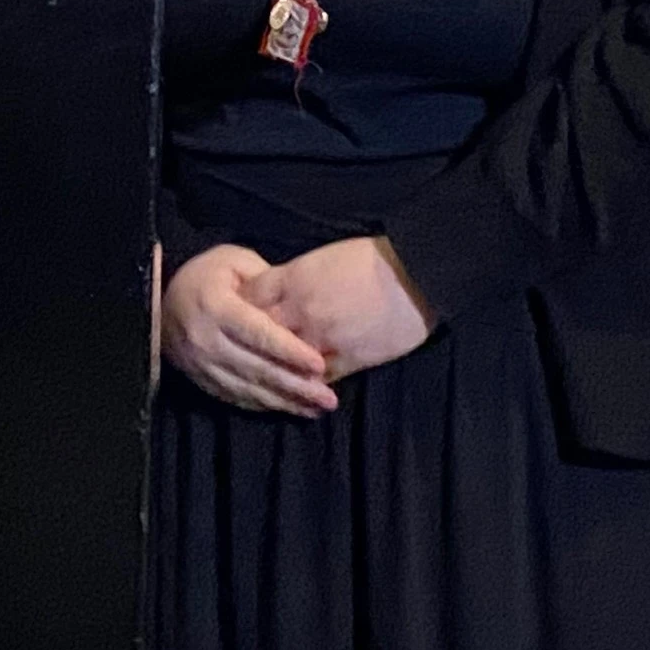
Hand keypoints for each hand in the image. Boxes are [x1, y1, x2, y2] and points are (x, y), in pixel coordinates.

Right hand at [160, 243, 334, 415]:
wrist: (161, 299)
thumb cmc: (207, 275)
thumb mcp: (235, 261)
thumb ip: (267, 283)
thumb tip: (299, 309)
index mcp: (215, 306)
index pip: (258, 334)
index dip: (289, 351)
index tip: (319, 365)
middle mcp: (205, 339)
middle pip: (256, 368)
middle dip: (295, 385)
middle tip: (329, 398)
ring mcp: (200, 364)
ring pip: (248, 389)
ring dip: (285, 402)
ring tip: (318, 408)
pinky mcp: (200, 380)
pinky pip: (236, 398)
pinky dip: (265, 406)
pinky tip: (291, 408)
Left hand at [246, 237, 434, 381]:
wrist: (415, 276)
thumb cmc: (371, 259)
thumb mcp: (322, 259)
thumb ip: (292, 278)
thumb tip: (274, 293)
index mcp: (294, 279)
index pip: (251, 298)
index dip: (240, 307)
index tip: (234, 315)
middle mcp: (301, 310)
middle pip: (259, 334)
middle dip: (248, 341)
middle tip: (240, 349)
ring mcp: (322, 338)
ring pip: (284, 363)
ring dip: (275, 370)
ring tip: (265, 376)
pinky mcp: (347, 359)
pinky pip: (317, 380)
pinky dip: (306, 385)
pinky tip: (300, 391)